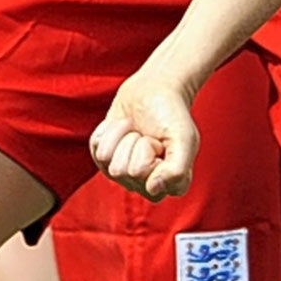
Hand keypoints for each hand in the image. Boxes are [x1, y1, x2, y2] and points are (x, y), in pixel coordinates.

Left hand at [90, 66, 199, 199]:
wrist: (154, 89)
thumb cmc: (171, 113)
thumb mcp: (183, 138)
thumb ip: (176, 170)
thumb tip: (152, 190)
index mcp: (172, 184)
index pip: (145, 178)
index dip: (150, 151)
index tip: (161, 141)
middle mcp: (147, 185)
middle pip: (121, 171)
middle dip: (134, 142)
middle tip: (147, 133)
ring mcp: (125, 174)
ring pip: (106, 159)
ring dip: (121, 134)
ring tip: (137, 129)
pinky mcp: (107, 160)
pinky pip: (96, 147)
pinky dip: (109, 129)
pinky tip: (124, 126)